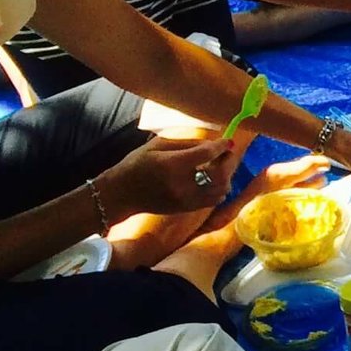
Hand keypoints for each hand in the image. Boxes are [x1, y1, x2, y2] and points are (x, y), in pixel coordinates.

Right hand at [97, 133, 242, 220]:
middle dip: (229, 161)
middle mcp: (182, 184)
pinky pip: (213, 200)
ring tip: (221, 166)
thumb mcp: (157, 145)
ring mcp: (186, 200)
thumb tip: (212, 144)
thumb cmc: (137, 164)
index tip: (227, 141)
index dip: (220, 146)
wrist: (121, 194)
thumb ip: (186, 143)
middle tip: (228, 153)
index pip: (206, 154)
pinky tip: (215, 180)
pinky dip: (220, 188)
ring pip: (221, 189)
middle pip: (219, 174)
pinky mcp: (187, 209)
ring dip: (226, 176)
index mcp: (172, 165)